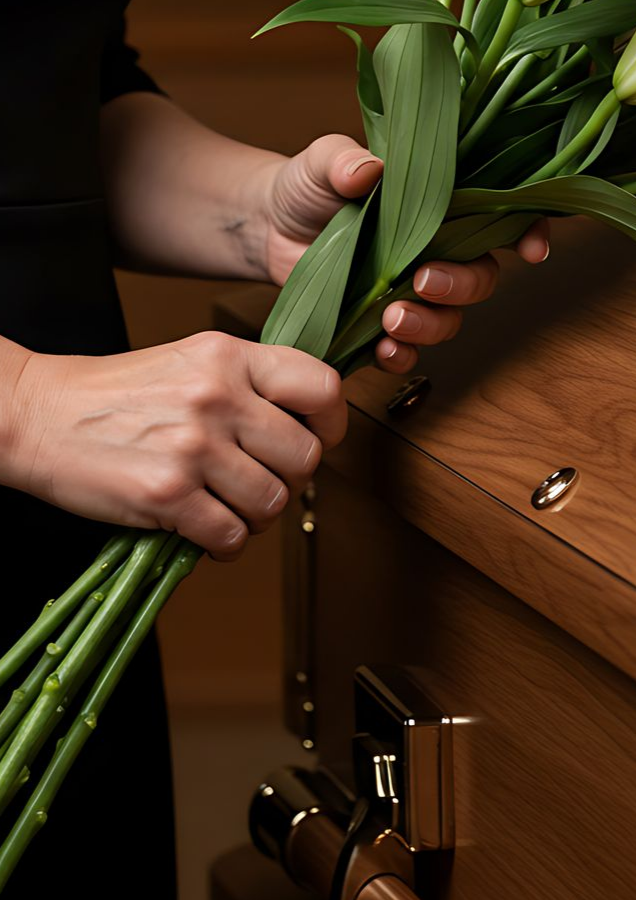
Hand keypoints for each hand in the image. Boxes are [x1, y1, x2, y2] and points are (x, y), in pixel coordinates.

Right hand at [3, 332, 344, 560]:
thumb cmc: (118, 392)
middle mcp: (218, 397)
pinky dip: (225, 542)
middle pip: (306, 455)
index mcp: (230, 356)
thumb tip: (309, 421)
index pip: (322, 387)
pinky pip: (232, 535)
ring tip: (231, 506)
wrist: (38, 415)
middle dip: (291, 478)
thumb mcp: (192, 360)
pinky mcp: (168, 494)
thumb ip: (250, 382)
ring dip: (259, 515)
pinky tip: (206, 528)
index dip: (332, 422)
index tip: (319, 437)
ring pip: (275, 500)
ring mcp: (194, 446)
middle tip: (263, 480)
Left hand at [261, 134, 549, 372]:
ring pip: (450, 319)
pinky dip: (402, 356)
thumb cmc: (307, 185)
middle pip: (481, 278)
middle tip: (422, 281)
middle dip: (460, 286)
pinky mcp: (382, 324)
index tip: (531, 251)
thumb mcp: (323, 162)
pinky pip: (409, 352)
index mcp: (439, 205)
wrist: (267, 226)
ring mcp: (413, 291)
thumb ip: (344, 161)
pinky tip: (383, 350)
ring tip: (392, 317)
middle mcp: (437, 251)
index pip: (500, 217)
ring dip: (430, 325)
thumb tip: (367, 170)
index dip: (527, 233)